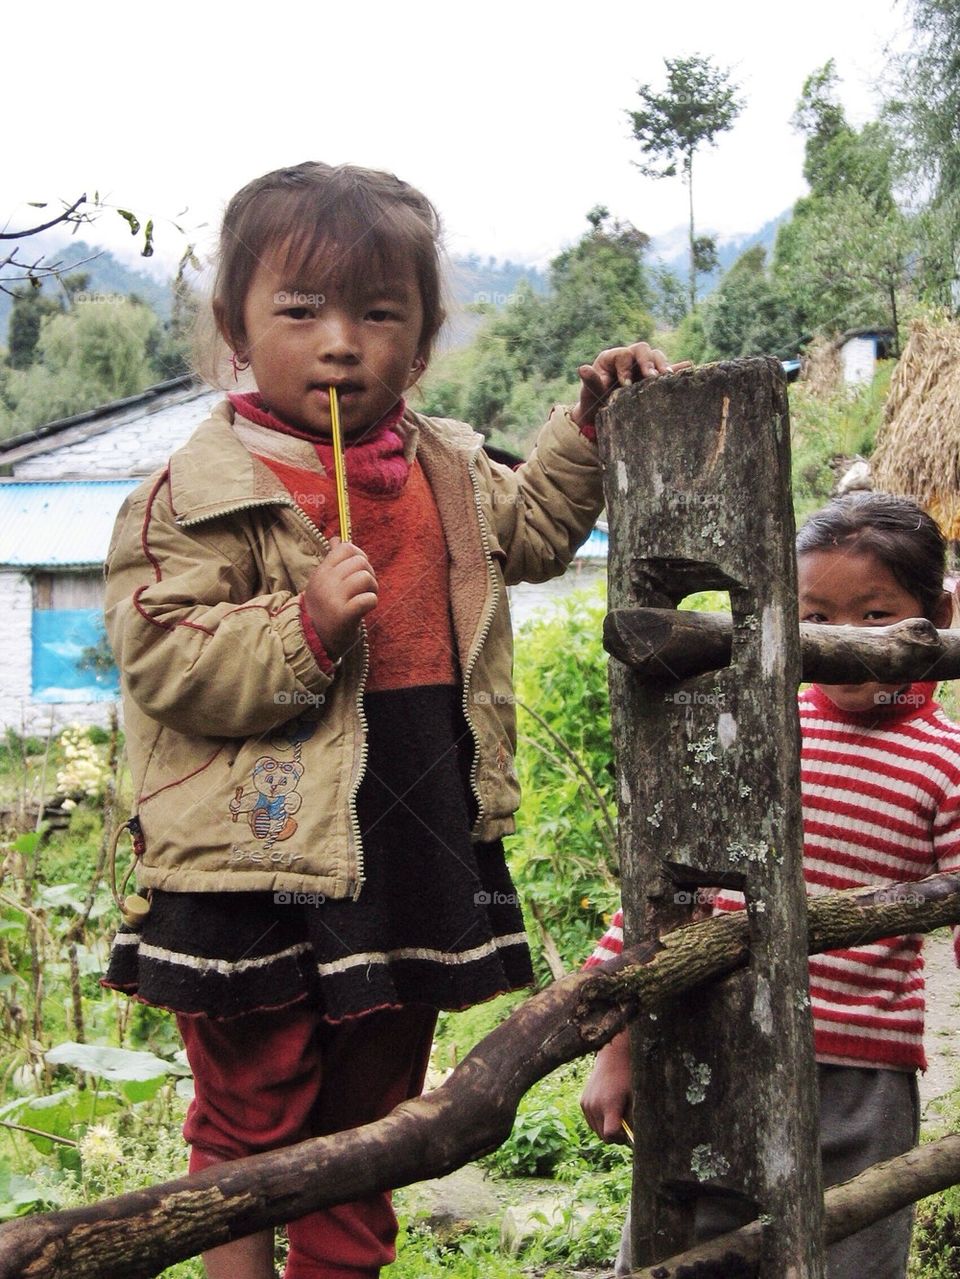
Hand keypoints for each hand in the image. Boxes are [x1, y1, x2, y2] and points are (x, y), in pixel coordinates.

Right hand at [303, 540, 377, 659]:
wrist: (314, 639)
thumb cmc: (324, 608)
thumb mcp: (322, 581)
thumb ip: (332, 560)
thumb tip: (337, 539)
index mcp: (322, 571)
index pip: (345, 548)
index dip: (359, 555)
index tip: (358, 569)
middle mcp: (326, 582)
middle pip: (360, 561)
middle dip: (369, 573)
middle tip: (364, 588)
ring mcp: (334, 598)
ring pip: (366, 577)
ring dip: (372, 588)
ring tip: (364, 598)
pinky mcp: (344, 615)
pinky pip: (369, 599)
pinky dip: (371, 602)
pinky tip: (364, 608)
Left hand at [571, 342, 692, 428]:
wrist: (603, 417)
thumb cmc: (594, 404)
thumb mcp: (589, 395)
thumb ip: (590, 382)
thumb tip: (582, 368)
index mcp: (612, 358)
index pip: (623, 354)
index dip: (626, 367)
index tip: (626, 384)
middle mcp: (629, 358)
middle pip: (642, 350)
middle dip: (648, 363)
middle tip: (652, 378)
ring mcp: (643, 366)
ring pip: (657, 356)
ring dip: (663, 365)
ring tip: (667, 378)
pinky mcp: (654, 376)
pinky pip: (669, 368)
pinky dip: (678, 368)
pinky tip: (690, 369)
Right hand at [580, 1031, 632, 1142]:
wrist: (613, 1057)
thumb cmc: (629, 1078)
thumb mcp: (636, 1098)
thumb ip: (633, 1120)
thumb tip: (634, 1140)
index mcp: (609, 1104)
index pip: (610, 1135)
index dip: (621, 1138)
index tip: (628, 1132)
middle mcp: (594, 1106)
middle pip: (603, 1136)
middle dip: (615, 1136)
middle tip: (625, 1125)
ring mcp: (586, 1104)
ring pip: (596, 1131)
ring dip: (606, 1128)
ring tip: (617, 1115)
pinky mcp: (583, 1102)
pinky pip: (591, 1122)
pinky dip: (600, 1121)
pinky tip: (608, 1108)